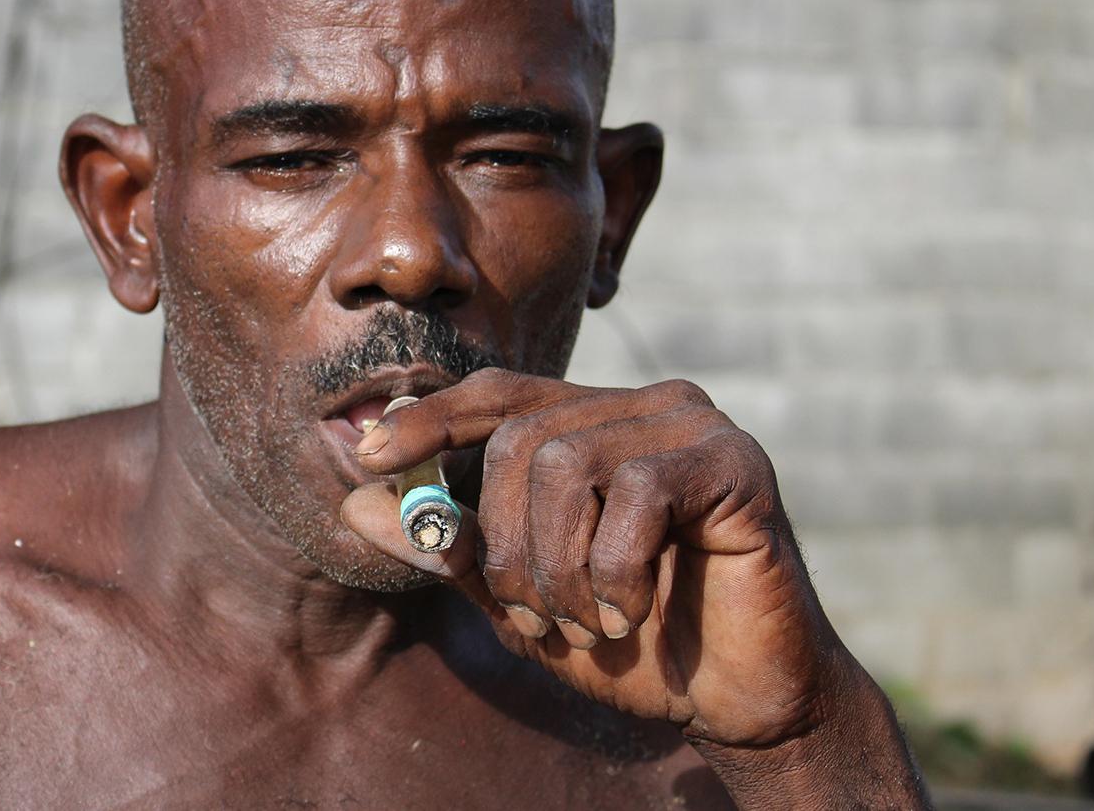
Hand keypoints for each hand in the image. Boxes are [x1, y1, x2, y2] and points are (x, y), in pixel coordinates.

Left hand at [341, 368, 843, 748]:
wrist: (739, 698)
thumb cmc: (634, 642)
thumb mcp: (520, 601)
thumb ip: (451, 549)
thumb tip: (354, 506)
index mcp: (593, 425)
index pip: (496, 395)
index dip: (429, 419)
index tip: (369, 456)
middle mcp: (643, 407)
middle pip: (520, 439)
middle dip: (508, 546)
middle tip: (534, 619)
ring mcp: (693, 424)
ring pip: (566, 463)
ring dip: (559, 569)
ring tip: (590, 624)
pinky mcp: (735, 460)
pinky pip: (634, 492)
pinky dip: (615, 571)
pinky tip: (632, 614)